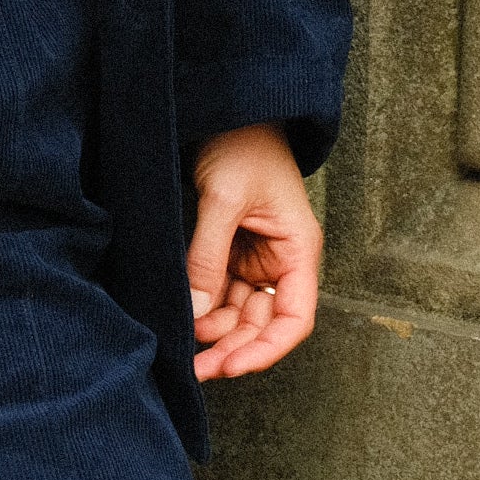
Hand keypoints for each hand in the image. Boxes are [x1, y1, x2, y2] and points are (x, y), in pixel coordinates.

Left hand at [186, 124, 321, 382]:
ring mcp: (253, 258)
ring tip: (183, 348)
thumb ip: (210, 256)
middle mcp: (280, 261)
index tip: (232, 367)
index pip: (294, 318)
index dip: (267, 349)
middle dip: (233, 349)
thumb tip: (198, 312)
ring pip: (237, 314)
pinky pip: (218, 293)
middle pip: (262, 324)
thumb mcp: (224, 197)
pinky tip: (182, 319)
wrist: (226, 109)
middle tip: (195, 369)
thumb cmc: (242, 144)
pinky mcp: (228, 252)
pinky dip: (201, 308)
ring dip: (214, 333)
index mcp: (297, 250)